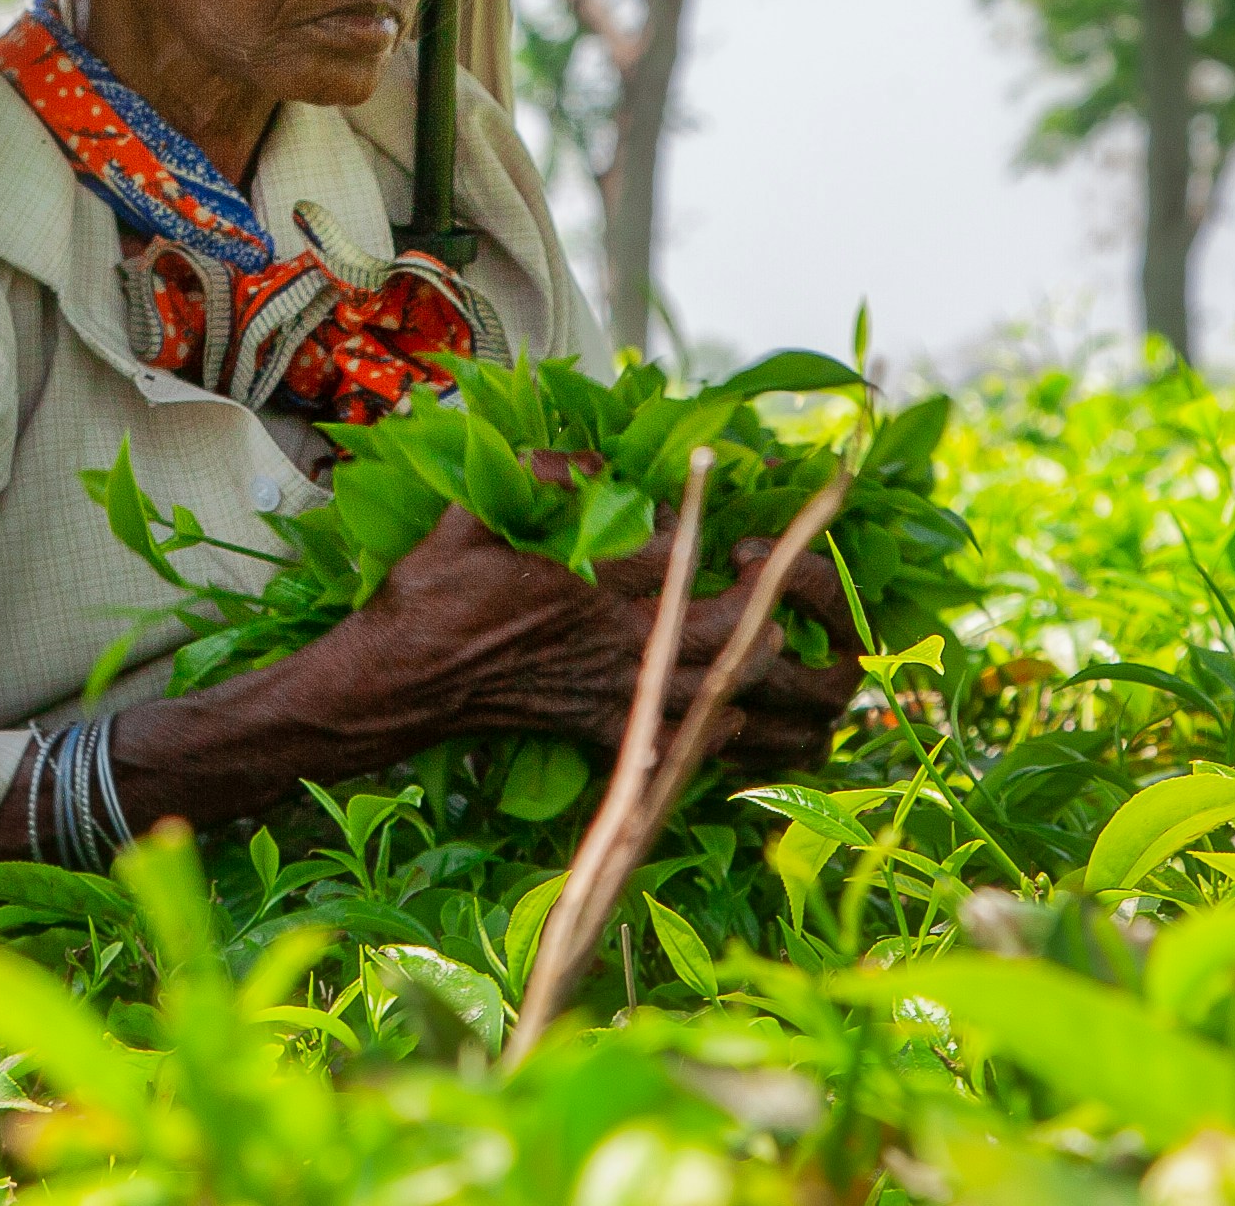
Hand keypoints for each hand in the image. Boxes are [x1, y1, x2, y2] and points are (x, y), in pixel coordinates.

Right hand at [0, 504, 870, 864]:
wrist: (401, 688)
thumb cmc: (439, 591)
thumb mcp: (489, 507)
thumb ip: (556, 479)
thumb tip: (609, 474)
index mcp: (622, 584)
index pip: (746, 566)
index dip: (796, 547)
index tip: (794, 525)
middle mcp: (647, 652)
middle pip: (786, 651)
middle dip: (833, 623)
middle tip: (830, 594)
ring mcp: (643, 707)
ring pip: (776, 721)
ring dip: (822, 694)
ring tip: (832, 662)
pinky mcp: (629, 745)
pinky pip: (728, 760)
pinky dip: (772, 747)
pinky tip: (779, 720)